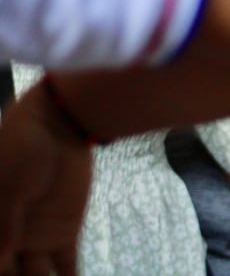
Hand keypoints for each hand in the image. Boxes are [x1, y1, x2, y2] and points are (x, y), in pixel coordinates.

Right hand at [0, 83, 91, 274]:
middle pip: (7, 274)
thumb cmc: (22, 148)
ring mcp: (35, 238)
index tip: (8, 270)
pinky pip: (66, 266)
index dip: (0, 265)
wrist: (59, 124)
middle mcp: (6, 238)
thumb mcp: (11, 184)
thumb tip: (1, 261)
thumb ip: (6, 223)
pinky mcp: (64, 234)